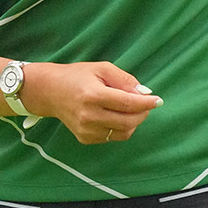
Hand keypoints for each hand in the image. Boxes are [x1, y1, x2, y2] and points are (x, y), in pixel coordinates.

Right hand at [20, 61, 162, 144]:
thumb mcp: (101, 68)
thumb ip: (125, 80)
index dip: (146, 103)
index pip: (128, 103)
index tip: (158, 100)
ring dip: (133, 122)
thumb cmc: (77, 76)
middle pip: (128, 121)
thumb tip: (146, 94)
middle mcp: (89, 115)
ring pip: (123, 132)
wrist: (49, 91)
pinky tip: (113, 115)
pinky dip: (120, 127)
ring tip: (129, 109)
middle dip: (143, 113)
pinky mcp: (85, 138)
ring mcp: (86, 129)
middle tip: (146, 105)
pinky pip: (112, 137)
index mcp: (93, 95)